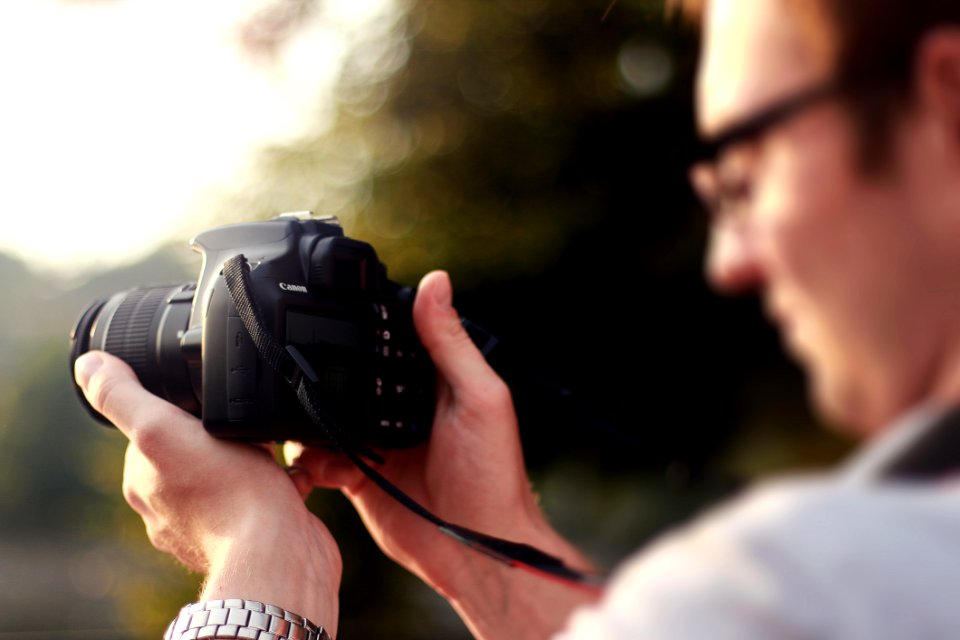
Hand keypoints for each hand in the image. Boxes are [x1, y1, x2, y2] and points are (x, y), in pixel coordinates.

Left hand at [74, 351, 340, 635]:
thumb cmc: (229, 493)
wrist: (281, 553)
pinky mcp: (253, 533)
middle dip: (221, 432)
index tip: (204, 403)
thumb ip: (122, 396)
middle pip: (196, 446)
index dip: (179, 407)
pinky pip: (265, 494)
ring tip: (272, 449)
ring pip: (233, 470)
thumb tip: (89, 364)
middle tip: (242, 424)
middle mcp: (171, 509)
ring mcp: (213, 525)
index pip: (152, 427)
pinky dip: (279, 481)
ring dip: (255, 456)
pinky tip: (291, 476)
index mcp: (144, 483)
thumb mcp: (162, 429)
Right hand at [287, 271, 596, 638]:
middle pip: (352, 374)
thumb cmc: (492, 475)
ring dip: (308, 413)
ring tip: (292, 410)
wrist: (475, 550)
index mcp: (432, 381)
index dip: (366, 322)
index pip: (392, 339)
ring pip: (327, 414)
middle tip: (294, 361)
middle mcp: (400, 406)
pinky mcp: (357, 477)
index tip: (330, 303)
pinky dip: (307, 457)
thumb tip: (437, 281)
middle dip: (324, 368)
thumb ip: (451, 344)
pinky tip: (307, 458)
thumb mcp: (479, 398)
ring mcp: (376, 441)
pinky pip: (319, 458)